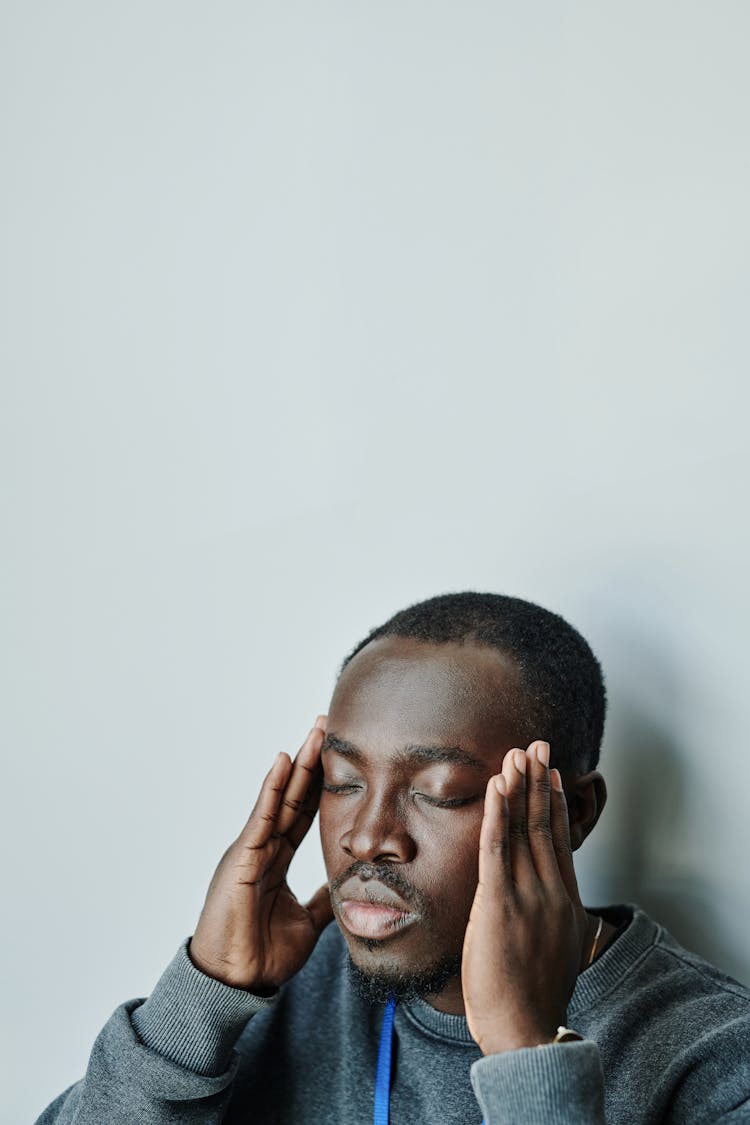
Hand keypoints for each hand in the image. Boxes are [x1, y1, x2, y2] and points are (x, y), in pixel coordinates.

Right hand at [189, 718, 333, 991]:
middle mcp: (264, 848)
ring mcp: (251, 849)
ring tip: (315, 732)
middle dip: (312, 762)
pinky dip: (273, 787)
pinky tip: (284, 761)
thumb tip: (348, 888)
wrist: (236, 982)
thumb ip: (323, 901)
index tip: (340, 756)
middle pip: (293, 796)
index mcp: (276, 860)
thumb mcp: (307, 922)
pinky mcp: (242, 857)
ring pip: (280, 798)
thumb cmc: (261, 955)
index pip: (304, 813)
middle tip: (328, 726)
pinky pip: (262, 816)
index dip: (322, 785)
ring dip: (299, 763)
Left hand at [461, 741, 589, 1053]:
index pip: (558, 841)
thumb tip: (552, 912)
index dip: (554, 804)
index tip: (550, 774)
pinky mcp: (500, 903)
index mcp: (565, 903)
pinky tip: (495, 786)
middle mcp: (551, 892)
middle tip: (536, 744)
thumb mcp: (553, 952)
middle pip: (544, 825)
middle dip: (538, 781)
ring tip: (516, 753)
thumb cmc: (533, 1000)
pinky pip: (497, 848)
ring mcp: (528, 896)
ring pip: (523, 829)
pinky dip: (496, 813)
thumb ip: (551, 922)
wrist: (526, 1032)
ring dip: (518, 787)